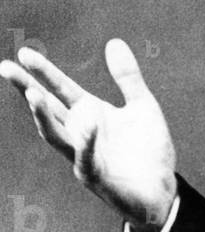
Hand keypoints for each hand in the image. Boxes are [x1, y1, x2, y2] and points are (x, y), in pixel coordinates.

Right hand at [2, 39, 177, 231]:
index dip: (44, 72)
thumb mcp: (142, 106)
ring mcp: (84, 157)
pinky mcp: (97, 178)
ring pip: (56, 136)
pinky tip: (88, 124)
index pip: (61, 90)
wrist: (163, 190)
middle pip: (48, 110)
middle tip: (6, 68)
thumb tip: (113, 41)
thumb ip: (127, 76)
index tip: (23, 53)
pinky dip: (87, 142)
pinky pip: (87, 159)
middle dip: (28, 90)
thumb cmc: (148, 150)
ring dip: (44, 116)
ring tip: (33, 94)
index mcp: (91, 115)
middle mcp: (81, 134)